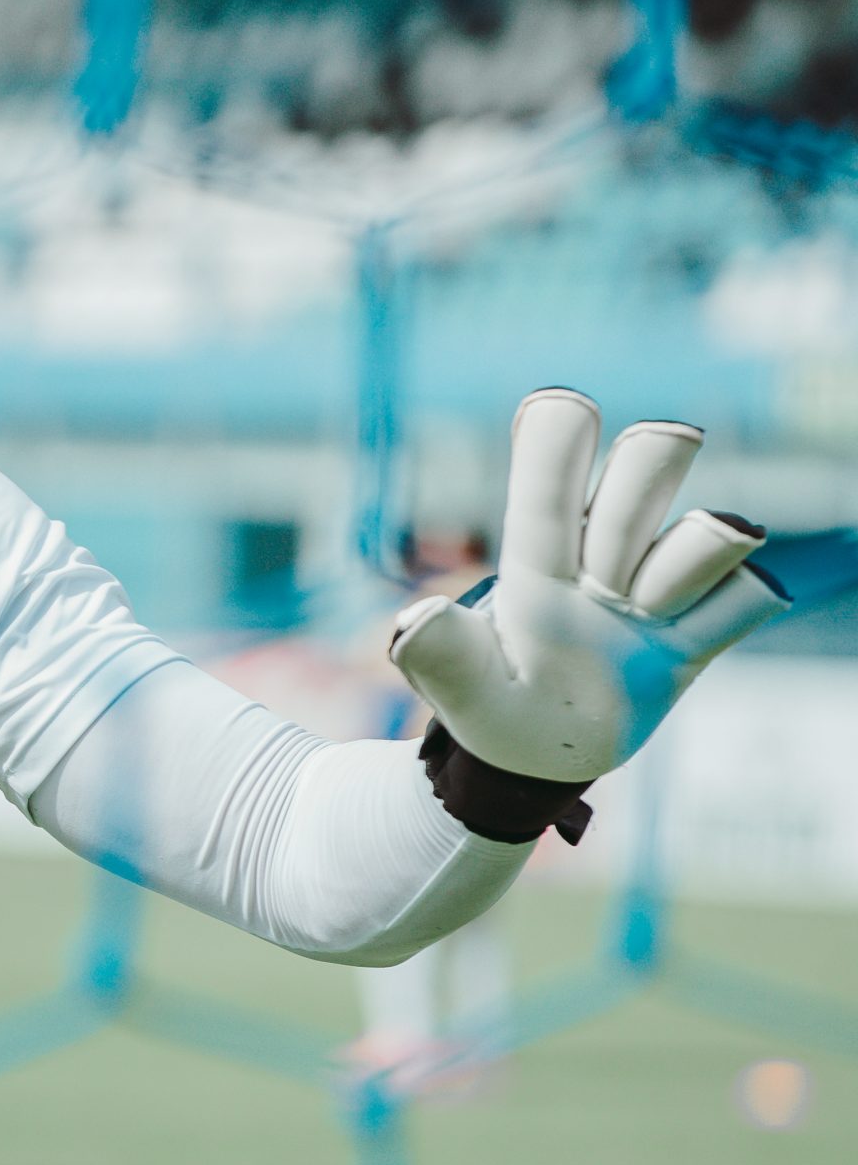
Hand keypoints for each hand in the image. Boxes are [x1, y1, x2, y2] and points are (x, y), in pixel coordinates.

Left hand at [390, 389, 785, 783]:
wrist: (542, 756)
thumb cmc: (492, 704)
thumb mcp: (459, 688)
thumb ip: (439, 654)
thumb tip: (415, 618)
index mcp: (536, 562)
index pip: (548, 488)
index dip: (555, 447)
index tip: (562, 408)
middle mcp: (602, 558)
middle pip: (645, 471)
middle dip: (630, 510)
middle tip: (604, 577)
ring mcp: (656, 591)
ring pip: (705, 535)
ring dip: (678, 572)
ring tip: (643, 612)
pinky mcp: (700, 631)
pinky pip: (748, 595)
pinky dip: (737, 601)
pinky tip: (694, 628)